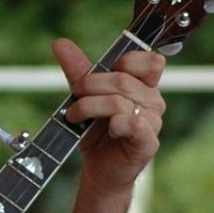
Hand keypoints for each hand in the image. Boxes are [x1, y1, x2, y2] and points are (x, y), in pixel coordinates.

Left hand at [52, 38, 165, 192]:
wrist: (98, 169)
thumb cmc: (95, 132)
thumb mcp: (84, 97)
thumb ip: (78, 70)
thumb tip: (60, 43)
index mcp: (144, 86)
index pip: (150, 61)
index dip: (124, 61)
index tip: (97, 73)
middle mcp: (153, 101)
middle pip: (123, 81)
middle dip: (90, 86)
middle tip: (74, 96)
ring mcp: (153, 122)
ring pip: (120, 102)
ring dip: (90, 107)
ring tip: (75, 117)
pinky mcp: (147, 143)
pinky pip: (133, 124)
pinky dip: (114, 124)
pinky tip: (107, 130)